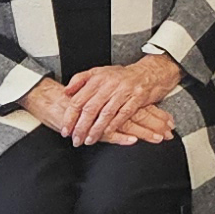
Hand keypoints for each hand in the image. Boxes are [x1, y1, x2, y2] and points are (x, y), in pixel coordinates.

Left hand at [59, 53, 182, 145]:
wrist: (148, 72)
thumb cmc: (122, 76)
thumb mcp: (99, 72)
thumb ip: (80, 80)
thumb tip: (66, 91)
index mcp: (97, 78)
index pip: (78, 100)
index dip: (70, 116)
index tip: (66, 129)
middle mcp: (109, 84)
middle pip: (90, 108)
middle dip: (81, 127)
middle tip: (75, 139)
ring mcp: (123, 91)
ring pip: (105, 114)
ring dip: (96, 130)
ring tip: (89, 140)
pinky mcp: (137, 98)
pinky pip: (123, 114)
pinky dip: (114, 125)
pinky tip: (107, 134)